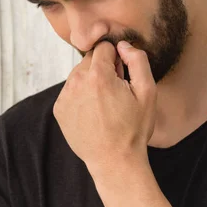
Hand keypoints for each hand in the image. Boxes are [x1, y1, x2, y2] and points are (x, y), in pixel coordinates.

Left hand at [53, 40, 156, 178]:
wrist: (114, 161)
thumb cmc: (133, 129)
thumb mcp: (147, 92)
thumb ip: (138, 60)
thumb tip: (123, 45)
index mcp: (98, 75)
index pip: (104, 47)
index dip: (116, 58)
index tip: (122, 75)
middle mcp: (76, 82)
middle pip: (89, 59)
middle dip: (103, 69)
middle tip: (115, 93)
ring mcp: (65, 96)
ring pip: (79, 75)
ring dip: (91, 82)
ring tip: (105, 105)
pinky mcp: (59, 109)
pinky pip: (71, 91)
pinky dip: (81, 96)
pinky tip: (93, 113)